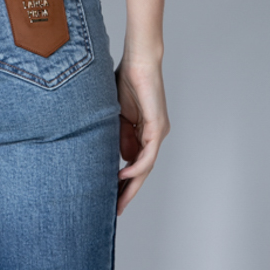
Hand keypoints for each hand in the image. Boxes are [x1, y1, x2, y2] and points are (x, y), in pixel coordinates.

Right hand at [114, 57, 170, 215]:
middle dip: (129, 191)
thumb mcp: (118, 114)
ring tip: (119, 199)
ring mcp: (158, 132)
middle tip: (117, 210)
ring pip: (146, 166)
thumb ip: (119, 135)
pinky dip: (137, 166)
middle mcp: (155, 135)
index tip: (112, 195)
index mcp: (145, 132)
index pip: (135, 162)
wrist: (139, 60)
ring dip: (132, 184)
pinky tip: (125, 175)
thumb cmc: (127, 80)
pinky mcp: (158, 126)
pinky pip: (148, 154)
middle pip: (143, 170)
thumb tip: (119, 159)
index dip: (125, 180)